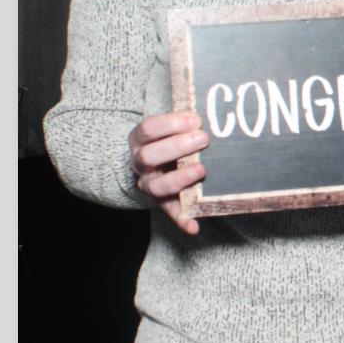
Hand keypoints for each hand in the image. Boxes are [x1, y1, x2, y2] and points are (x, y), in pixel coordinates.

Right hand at [127, 111, 208, 234]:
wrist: (151, 166)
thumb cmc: (166, 141)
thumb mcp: (167, 129)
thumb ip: (183, 123)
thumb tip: (204, 116)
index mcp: (139, 140)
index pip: (148, 129)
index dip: (171, 124)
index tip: (196, 120)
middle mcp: (140, 163)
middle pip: (149, 156)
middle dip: (177, 146)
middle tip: (203, 139)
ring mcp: (149, 184)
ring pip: (157, 186)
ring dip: (180, 178)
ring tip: (201, 169)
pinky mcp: (163, 203)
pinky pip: (171, 213)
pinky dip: (182, 220)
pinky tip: (194, 225)